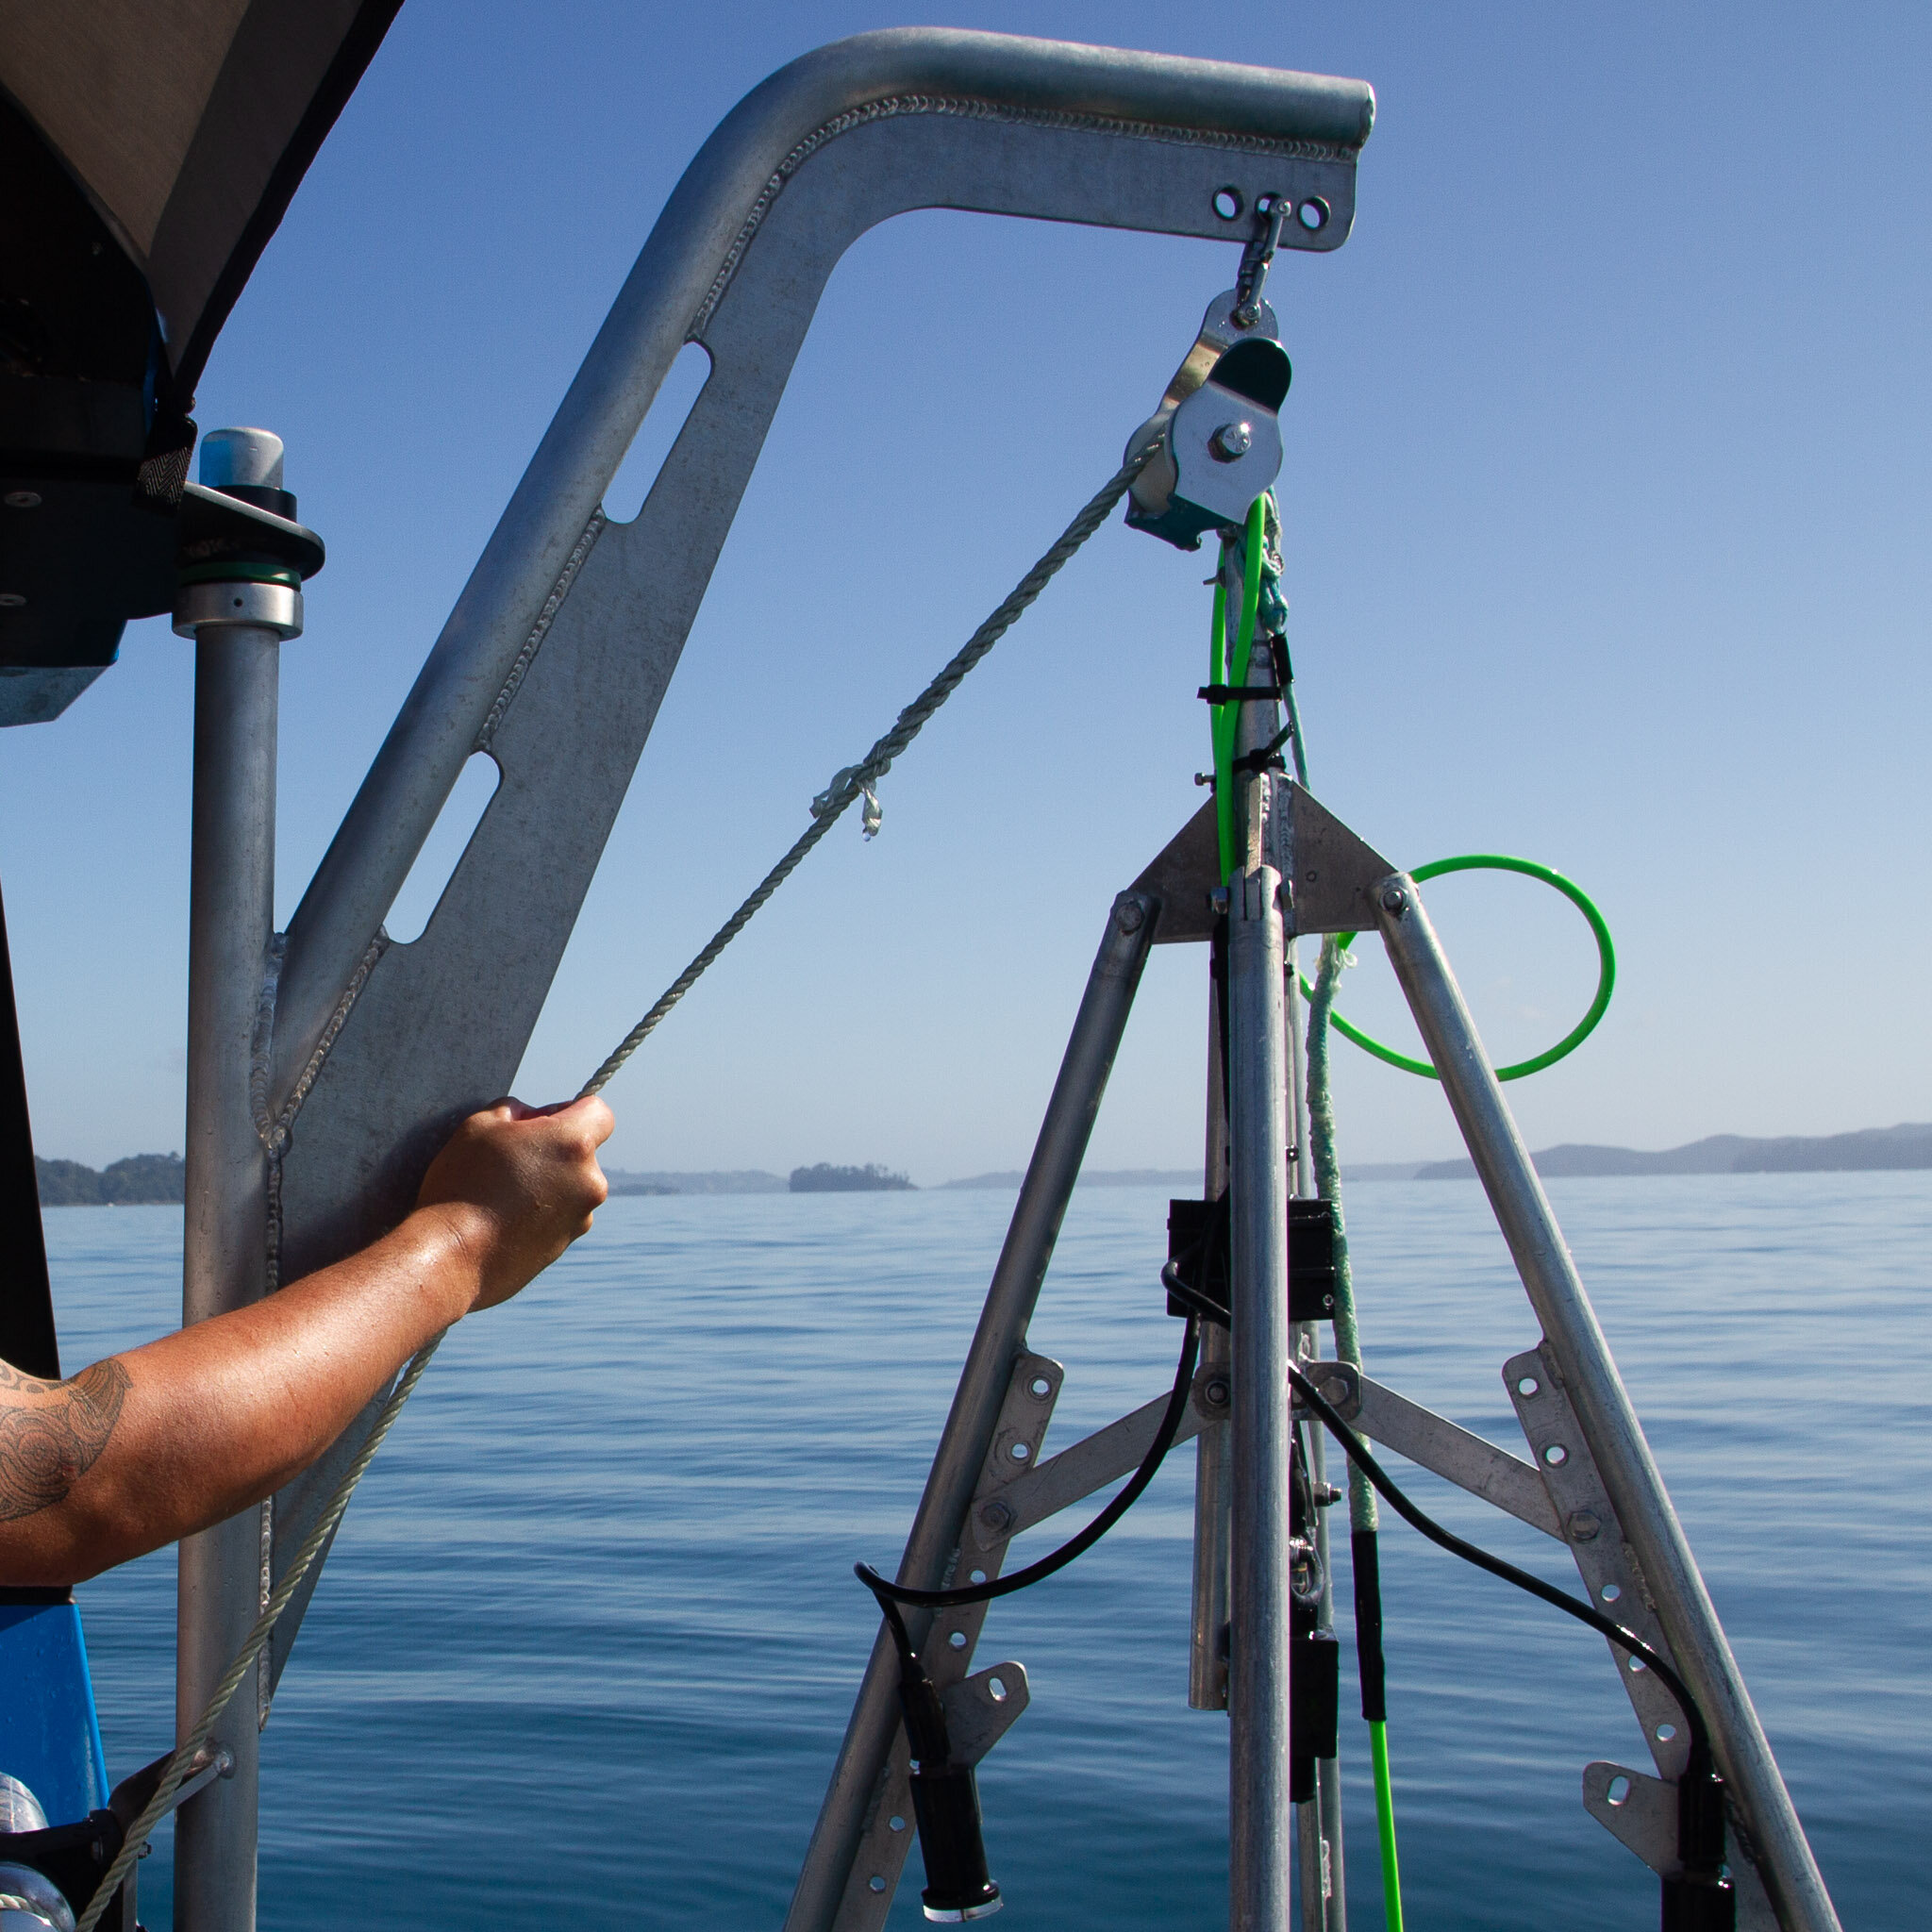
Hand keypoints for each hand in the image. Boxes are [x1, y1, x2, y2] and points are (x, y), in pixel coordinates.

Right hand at [414, 1095, 613, 1309]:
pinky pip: (561, 1215)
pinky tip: (504, 1218)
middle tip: (510, 1159)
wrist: (452, 1257)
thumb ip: (515, 1110)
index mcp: (574, 1144)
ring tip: (501, 1194)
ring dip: (548, 1182)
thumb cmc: (463, 1185)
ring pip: (572, 1185)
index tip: (542, 1121)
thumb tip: (532, 1115)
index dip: (571, 1110)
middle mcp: (590, 1181)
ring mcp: (581, 1217)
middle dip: (554, 1149)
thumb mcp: (479, 1125)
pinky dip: (541, 1212)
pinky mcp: (567, 1244)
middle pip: (583, 1151)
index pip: (599, 1112)